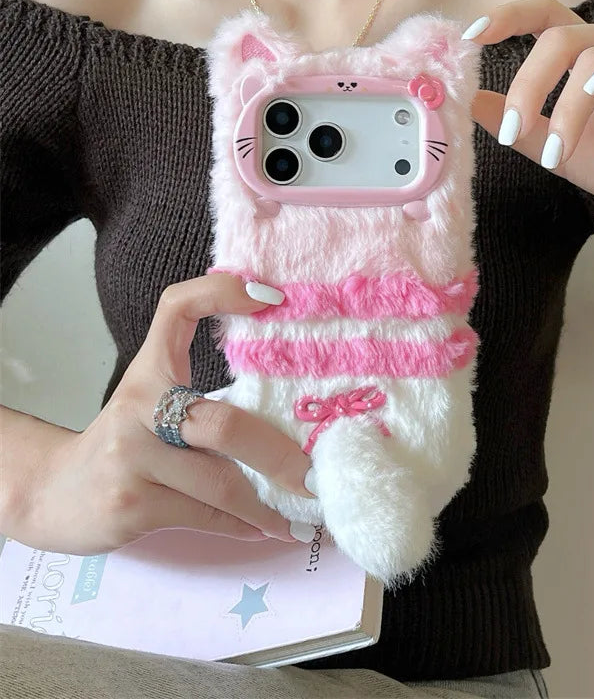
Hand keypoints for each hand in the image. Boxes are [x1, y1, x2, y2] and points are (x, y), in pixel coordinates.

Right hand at [29, 273, 315, 554]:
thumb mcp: (153, 401)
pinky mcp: (131, 504)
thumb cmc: (125, 442)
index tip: (272, 298)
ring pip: (221, 483)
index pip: (177, 308)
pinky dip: (242, 524)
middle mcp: (139, 407)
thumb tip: (289, 404)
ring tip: (302, 509)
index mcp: (150, 370)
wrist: (51, 493)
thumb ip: (203, 393)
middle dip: (278, 455)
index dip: (220, 292)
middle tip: (315, 475)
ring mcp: (131, 458)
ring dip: (269, 503)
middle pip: (224, 425)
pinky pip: (206, 516)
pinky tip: (266, 528)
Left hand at [465, 0, 593, 230]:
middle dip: (528, 84)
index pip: (542, 20)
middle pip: (558, 38)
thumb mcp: (560, 154)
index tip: (470, 37)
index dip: (507, 18)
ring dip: (567, 103)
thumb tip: (472, 103)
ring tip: (559, 151)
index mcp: (583, 60)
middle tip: (513, 129)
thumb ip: (522, 128)